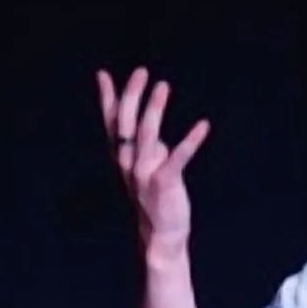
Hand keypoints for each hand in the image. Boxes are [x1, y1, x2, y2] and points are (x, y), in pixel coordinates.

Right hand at [96, 67, 209, 254]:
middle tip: (141, 72)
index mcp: (121, 157)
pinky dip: (191, 140)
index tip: (102, 74)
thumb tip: (149, 121)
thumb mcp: (146, 167)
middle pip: (125, 122)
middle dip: (132, 95)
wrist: (160, 236)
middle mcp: (128, 162)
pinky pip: (178, 158)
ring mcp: (144, 173)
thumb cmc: (155, 199)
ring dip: (154, 109)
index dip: (107, 98)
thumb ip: (146, 144)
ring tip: (163, 86)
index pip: (111, 122)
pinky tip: (203, 125)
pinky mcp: (165, 184)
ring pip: (146, 134)